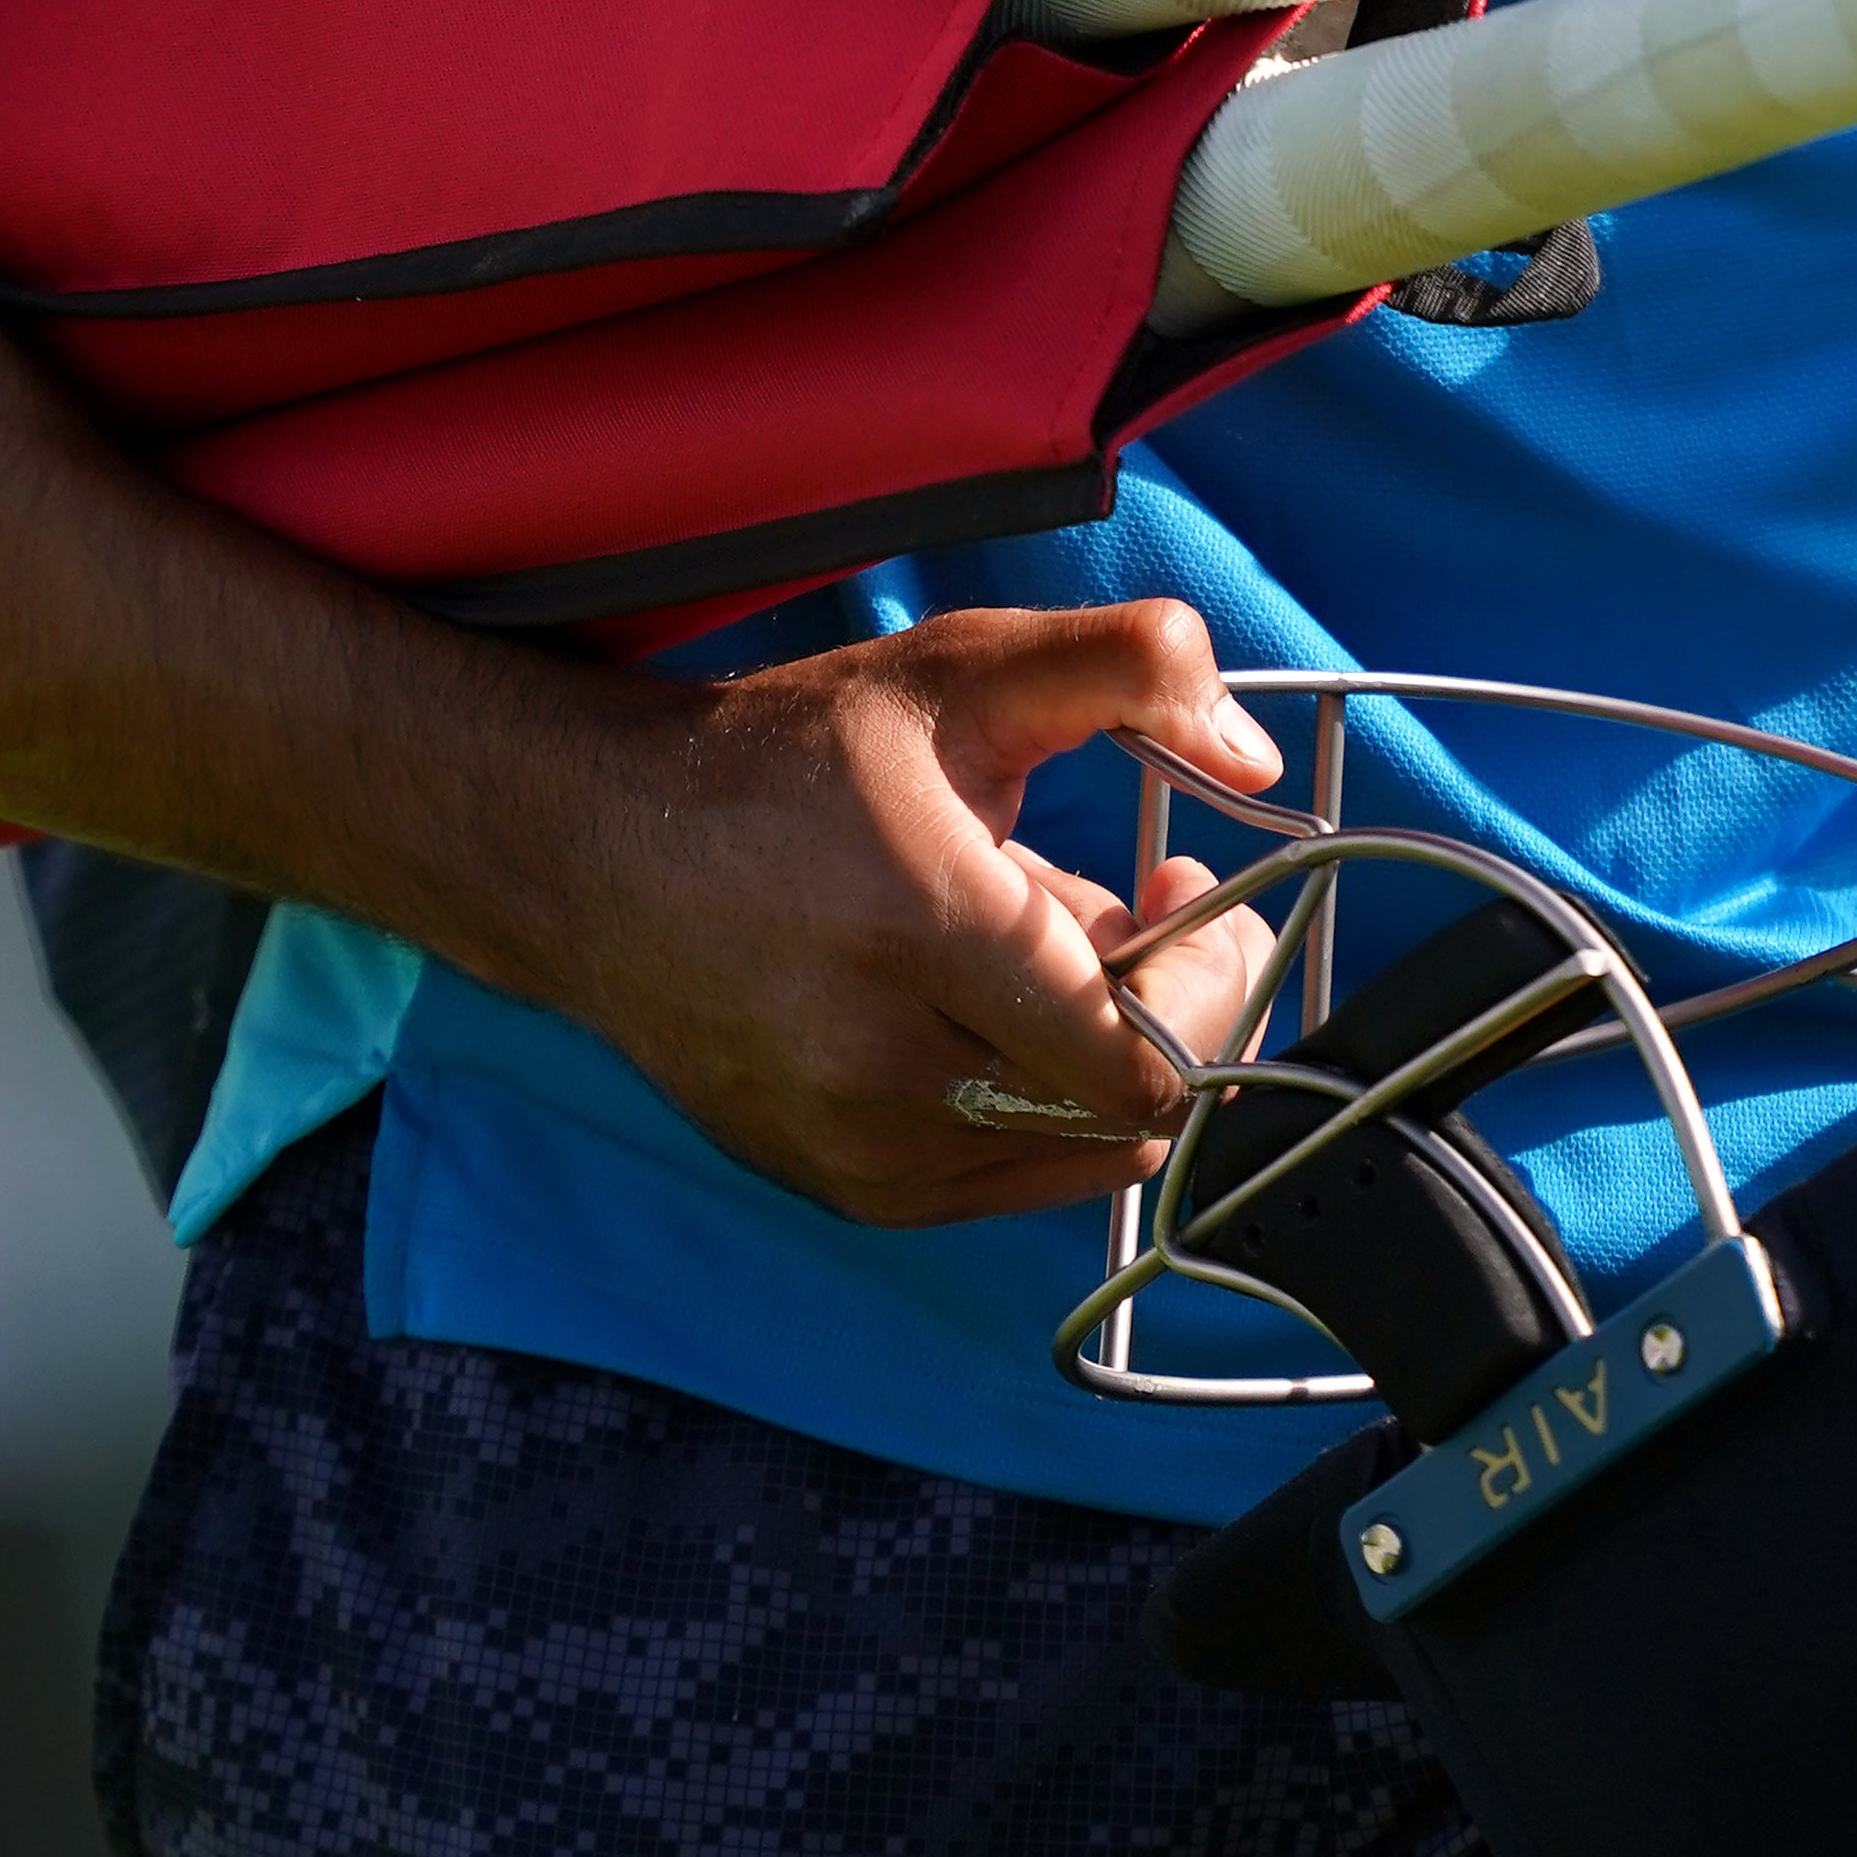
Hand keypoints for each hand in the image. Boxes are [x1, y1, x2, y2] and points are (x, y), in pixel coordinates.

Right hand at [550, 598, 1283, 1227]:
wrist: (598, 857)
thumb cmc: (786, 761)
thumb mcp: (963, 668)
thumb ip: (1133, 667)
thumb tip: (1259, 757)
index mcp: (921, 931)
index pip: (1138, 1057)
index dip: (1209, 985)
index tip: (1188, 891)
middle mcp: (884, 1071)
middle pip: (1122, 1111)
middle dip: (1173, 1014)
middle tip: (1146, 916)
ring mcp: (859, 1150)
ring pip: (1073, 1153)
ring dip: (1107, 1061)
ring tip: (1061, 955)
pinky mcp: (844, 1189)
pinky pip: (1007, 1178)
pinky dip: (1042, 1106)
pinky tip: (1002, 1011)